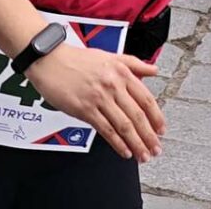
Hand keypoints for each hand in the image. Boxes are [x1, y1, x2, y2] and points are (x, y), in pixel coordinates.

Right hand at [23, 43, 163, 160]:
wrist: (49, 59)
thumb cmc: (76, 59)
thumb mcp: (109, 55)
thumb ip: (133, 63)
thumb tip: (153, 70)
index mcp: (121, 72)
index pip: (146, 99)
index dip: (156, 117)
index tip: (161, 129)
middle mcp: (112, 85)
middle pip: (137, 116)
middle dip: (149, 136)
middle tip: (155, 149)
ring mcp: (99, 98)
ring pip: (124, 126)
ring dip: (137, 143)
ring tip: (143, 155)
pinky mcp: (84, 110)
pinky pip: (106, 130)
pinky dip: (117, 144)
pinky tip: (124, 152)